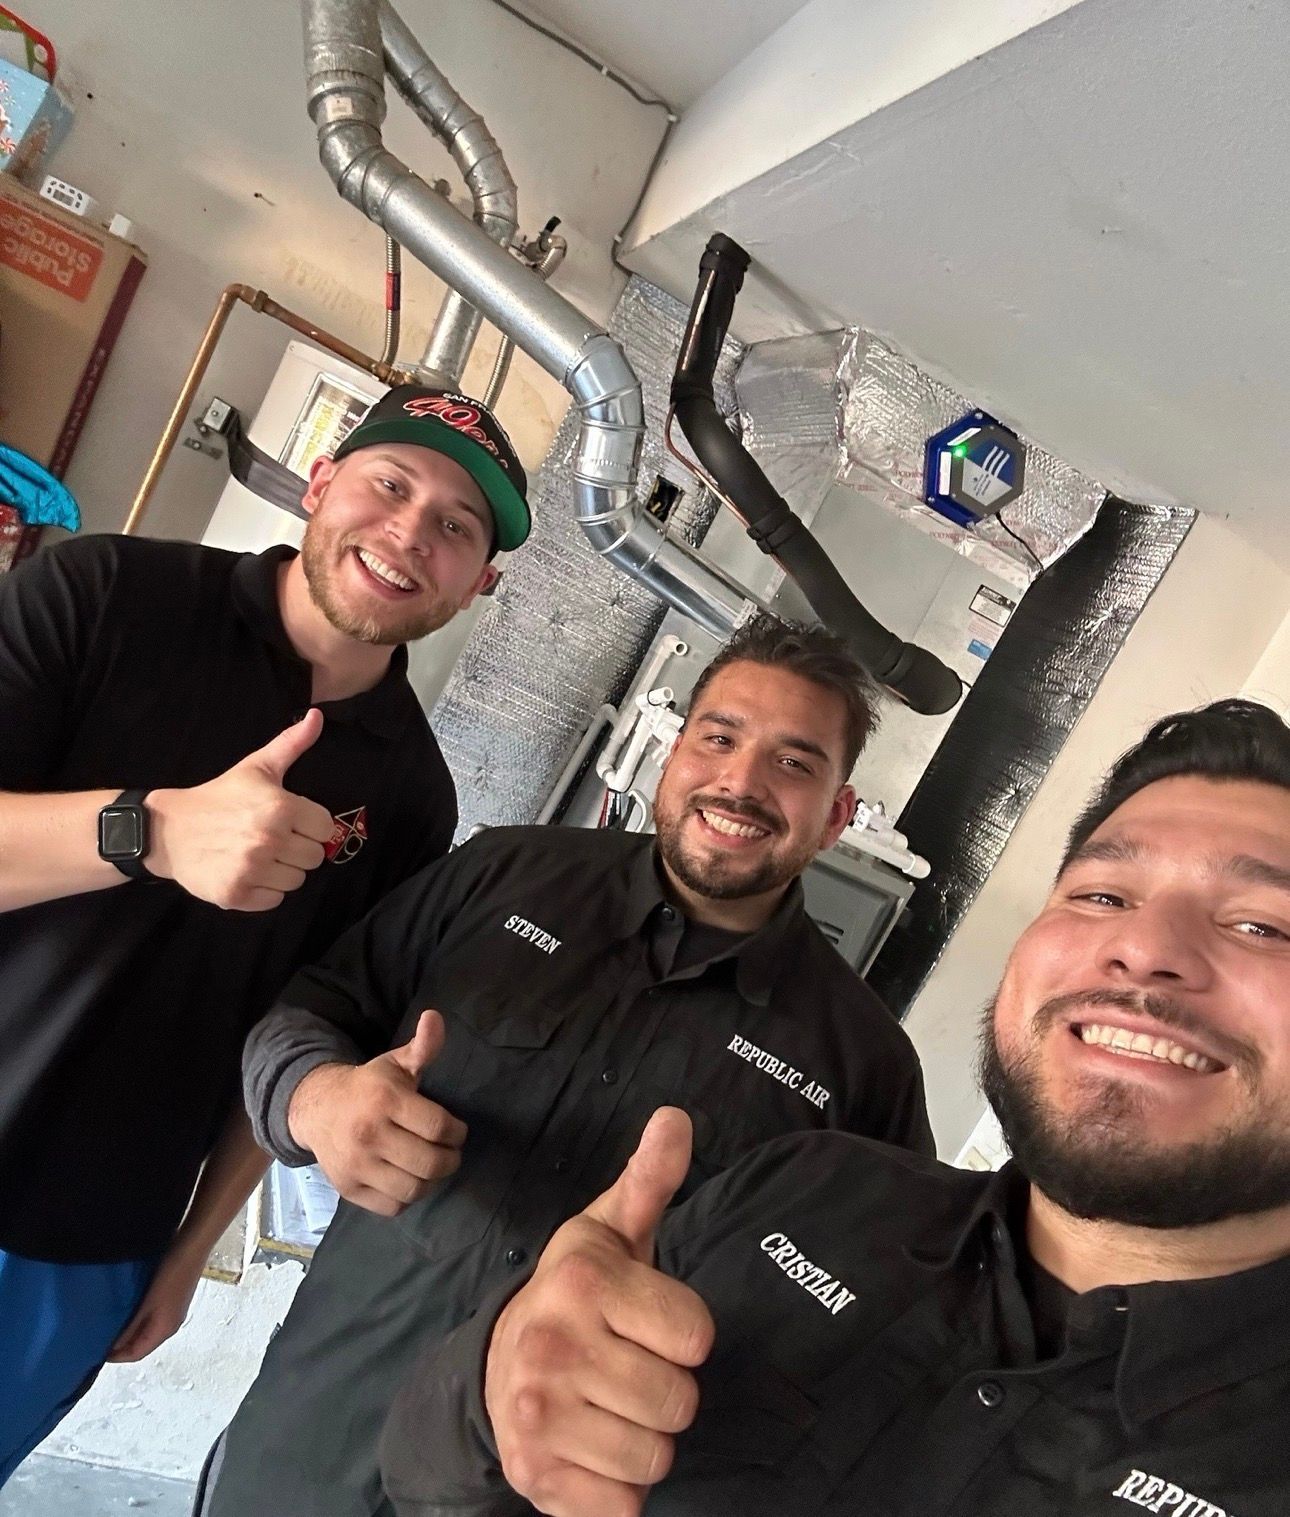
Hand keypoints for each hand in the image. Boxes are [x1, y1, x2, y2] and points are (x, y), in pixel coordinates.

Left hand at [106, 1243, 204, 1362]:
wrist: (192, 1247)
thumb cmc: (172, 1274)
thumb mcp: (148, 1302)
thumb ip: (132, 1326)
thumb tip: (114, 1346)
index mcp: (165, 1330)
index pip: (137, 1354)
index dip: (116, 1356)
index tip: (95, 1351)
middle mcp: (170, 1325)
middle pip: (142, 1344)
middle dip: (122, 1345)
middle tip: (99, 1337)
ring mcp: (172, 1312)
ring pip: (146, 1331)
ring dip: (129, 1331)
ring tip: (109, 1323)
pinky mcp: (172, 1299)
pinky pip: (151, 1318)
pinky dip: (137, 1319)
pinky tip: (127, 1308)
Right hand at [147, 709, 335, 910]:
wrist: (168, 830)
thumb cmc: (219, 797)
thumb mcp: (256, 767)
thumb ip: (291, 743)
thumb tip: (317, 716)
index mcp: (280, 807)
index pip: (326, 828)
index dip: (309, 825)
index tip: (289, 821)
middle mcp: (269, 839)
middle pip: (314, 857)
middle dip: (297, 848)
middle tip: (270, 838)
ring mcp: (252, 869)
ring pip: (296, 881)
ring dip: (281, 871)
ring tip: (257, 854)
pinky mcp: (236, 894)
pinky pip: (274, 900)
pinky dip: (264, 891)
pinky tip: (246, 872)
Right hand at [288, 1010, 467, 1216]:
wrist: (317, 1108)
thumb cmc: (367, 1086)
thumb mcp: (394, 1062)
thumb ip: (423, 1046)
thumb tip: (435, 1016)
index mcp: (385, 1099)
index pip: (438, 1127)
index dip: (457, 1132)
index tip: (457, 1131)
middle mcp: (369, 1134)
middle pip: (430, 1162)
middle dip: (451, 1159)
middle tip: (451, 1153)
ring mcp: (356, 1165)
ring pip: (413, 1189)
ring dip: (432, 1181)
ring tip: (432, 1167)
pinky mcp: (348, 1188)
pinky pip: (392, 1207)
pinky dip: (407, 1198)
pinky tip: (409, 1180)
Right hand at [485, 1108, 713, 1516]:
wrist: (494, 1367)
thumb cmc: (576, 1297)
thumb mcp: (610, 1231)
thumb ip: (651, 1179)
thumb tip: (677, 1116)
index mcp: (584, 1282)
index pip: (696, 1336)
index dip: (683, 1335)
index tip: (650, 1324)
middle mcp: (554, 1344)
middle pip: (680, 1403)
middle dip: (665, 1392)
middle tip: (627, 1369)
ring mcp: (538, 1415)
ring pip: (656, 1458)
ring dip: (644, 1442)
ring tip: (609, 1407)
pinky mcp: (534, 1478)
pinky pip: (624, 1508)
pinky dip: (619, 1492)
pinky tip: (593, 1451)